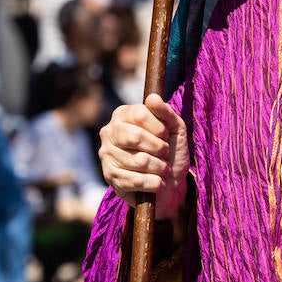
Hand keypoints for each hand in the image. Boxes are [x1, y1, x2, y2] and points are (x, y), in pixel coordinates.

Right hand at [98, 94, 188, 221]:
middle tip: (165, 153)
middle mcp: (109, 132)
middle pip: (135, 136)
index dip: (158, 127)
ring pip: (138, 161)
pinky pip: (135, 180)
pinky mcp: (110, 177)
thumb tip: (152, 98)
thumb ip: (166, 112)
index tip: (165, 136)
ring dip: (160, 168)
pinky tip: (158, 183)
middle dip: (158, 148)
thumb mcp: (175, 129)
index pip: (139, 114)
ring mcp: (106, 155)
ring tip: (164, 169)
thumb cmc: (171, 152)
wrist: (171, 184)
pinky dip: (154, 183)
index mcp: (122, 115)